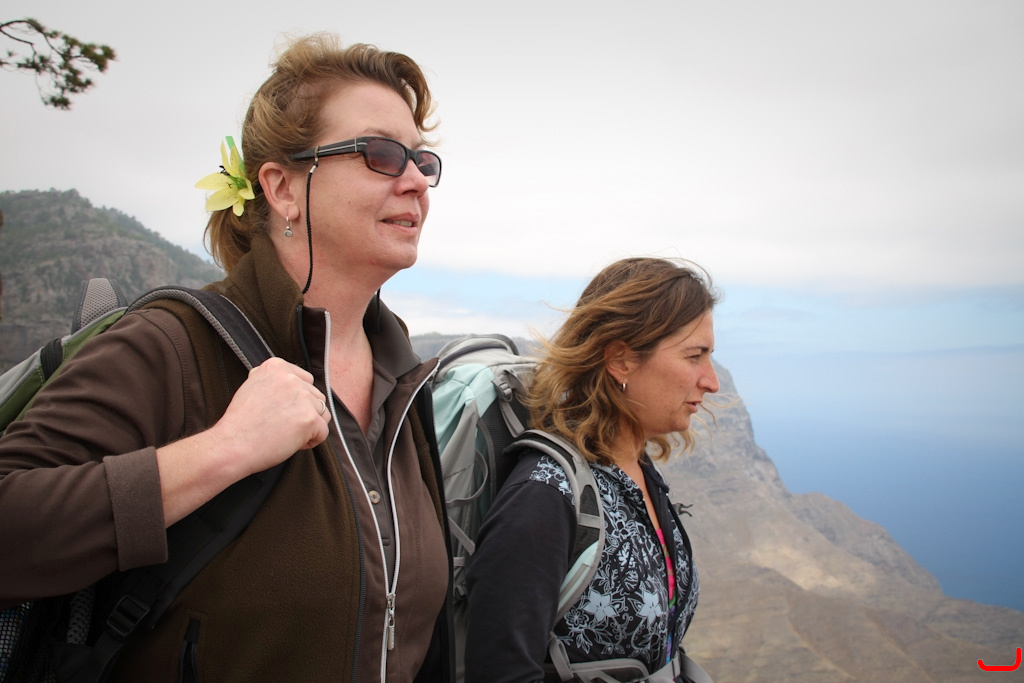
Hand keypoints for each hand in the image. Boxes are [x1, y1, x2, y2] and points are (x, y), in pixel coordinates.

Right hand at [214, 357, 331, 476]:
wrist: (231, 445)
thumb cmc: (240, 422)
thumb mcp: (252, 385)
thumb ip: (273, 379)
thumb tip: (290, 377)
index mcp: (277, 367)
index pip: (305, 380)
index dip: (296, 400)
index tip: (279, 411)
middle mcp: (291, 378)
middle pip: (317, 397)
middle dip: (305, 413)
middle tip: (281, 426)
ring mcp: (302, 397)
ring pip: (323, 414)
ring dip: (310, 426)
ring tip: (287, 434)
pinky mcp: (309, 419)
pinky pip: (323, 432)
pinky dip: (311, 442)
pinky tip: (291, 443)